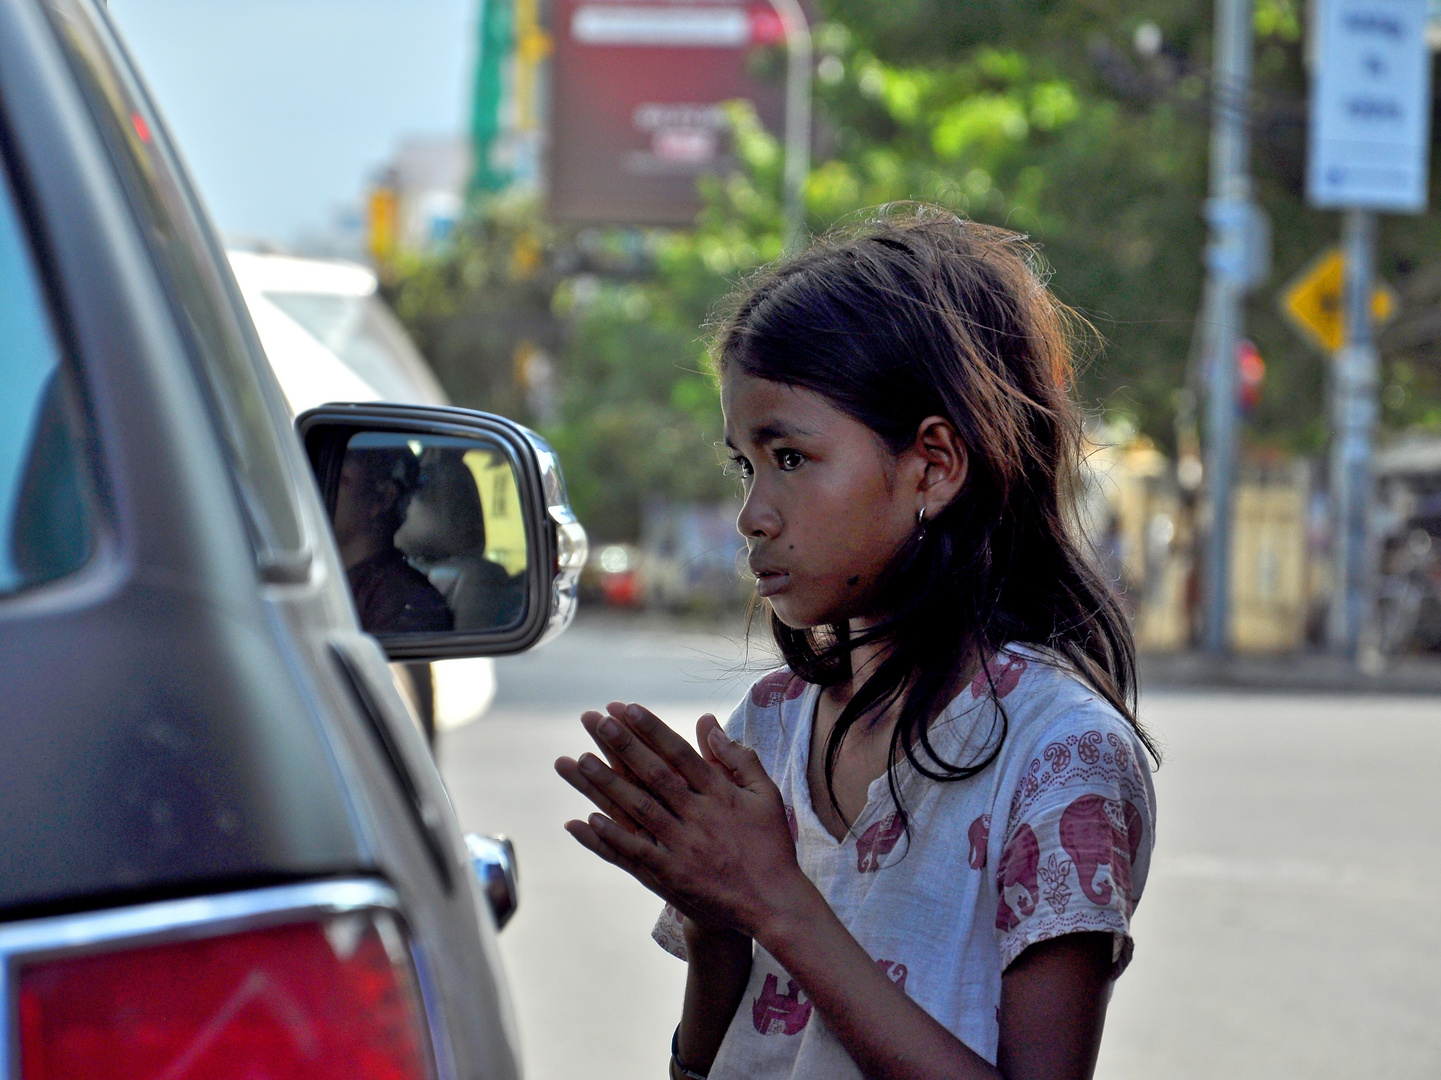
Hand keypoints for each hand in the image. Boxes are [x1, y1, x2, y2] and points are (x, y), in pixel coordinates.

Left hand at [554, 703, 811, 938]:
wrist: (773, 905)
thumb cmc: (771, 845)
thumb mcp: (765, 795)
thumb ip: (738, 757)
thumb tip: (707, 723)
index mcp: (721, 794)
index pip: (679, 754)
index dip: (651, 730)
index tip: (626, 708)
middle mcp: (699, 817)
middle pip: (653, 775)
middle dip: (622, 746)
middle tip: (594, 721)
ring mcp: (683, 848)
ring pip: (638, 810)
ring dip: (606, 785)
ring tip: (579, 761)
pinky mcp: (671, 877)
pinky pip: (634, 853)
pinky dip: (610, 837)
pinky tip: (585, 819)